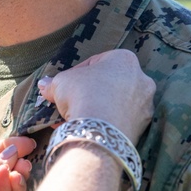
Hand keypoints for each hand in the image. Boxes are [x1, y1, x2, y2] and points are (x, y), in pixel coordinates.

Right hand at [37, 49, 154, 143]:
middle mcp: (142, 79)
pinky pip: (120, 121)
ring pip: (116, 104)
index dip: (75, 74)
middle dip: (89, 92)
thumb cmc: (83, 95)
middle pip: (109, 83)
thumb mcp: (61, 82)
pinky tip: (86, 129)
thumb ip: (54, 82)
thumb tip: (44, 85)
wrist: (100, 130)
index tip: (63, 86)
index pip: (96, 63)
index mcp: (125, 59)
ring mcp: (145, 105)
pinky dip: (105, 123)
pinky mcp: (143, 126)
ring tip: (75, 118)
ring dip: (96, 108)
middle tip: (71, 102)